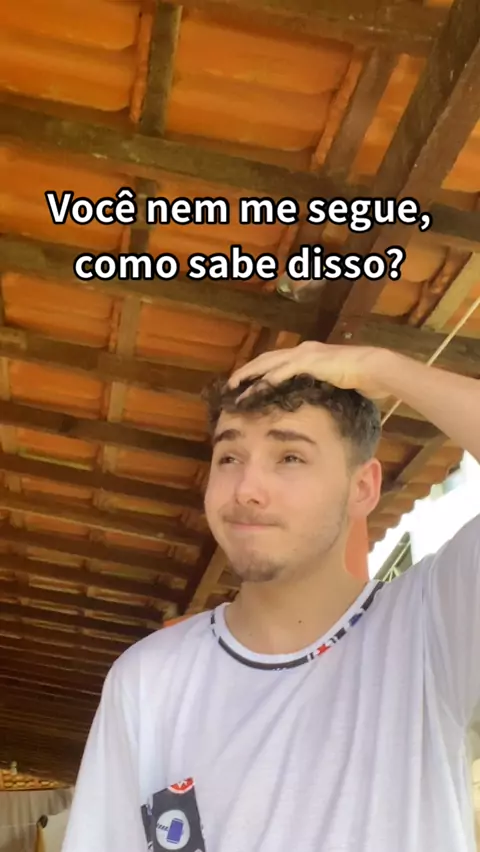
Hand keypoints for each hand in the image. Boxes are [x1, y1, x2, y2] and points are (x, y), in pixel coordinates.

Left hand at [228, 341, 390, 400]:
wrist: (375, 369)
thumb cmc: (361, 377)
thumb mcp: (335, 381)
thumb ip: (321, 385)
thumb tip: (314, 398)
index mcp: (308, 355)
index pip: (276, 361)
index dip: (259, 370)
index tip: (245, 382)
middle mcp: (303, 351)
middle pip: (266, 359)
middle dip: (247, 371)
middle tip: (230, 384)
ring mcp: (305, 354)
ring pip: (268, 364)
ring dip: (250, 375)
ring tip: (234, 387)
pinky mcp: (308, 362)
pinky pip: (281, 372)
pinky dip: (266, 380)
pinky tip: (254, 389)